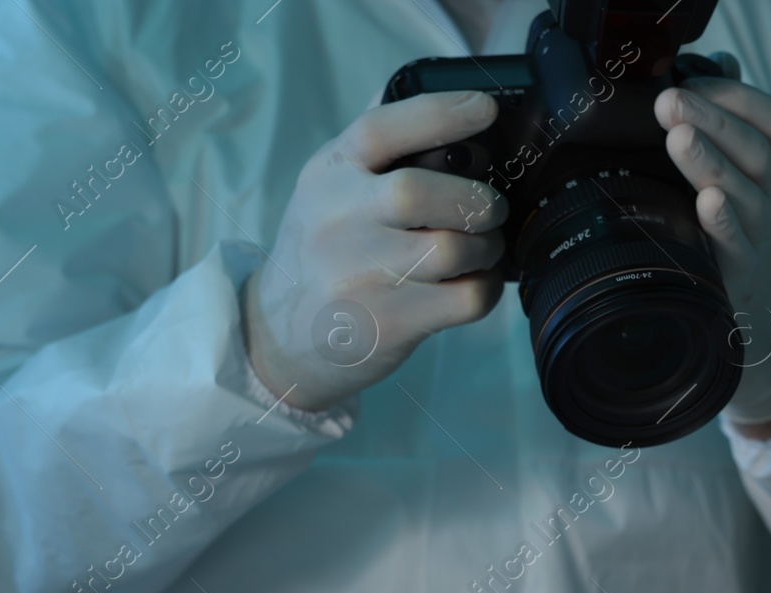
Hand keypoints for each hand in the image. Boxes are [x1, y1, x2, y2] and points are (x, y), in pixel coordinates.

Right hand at [243, 91, 508, 411]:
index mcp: (330, 175)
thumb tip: (427, 79)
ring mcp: (358, 277)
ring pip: (451, 249)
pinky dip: (485, 288)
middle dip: (475, 198)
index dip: (439, 113)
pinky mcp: (386, 325)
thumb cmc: (324, 251)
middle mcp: (338, 222)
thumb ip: (373, 143)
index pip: (381, 130)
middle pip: (420, 193)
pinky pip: (464, 299)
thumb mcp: (328, 187)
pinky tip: (473, 283)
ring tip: (481, 248)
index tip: (484, 109)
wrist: (281, 335)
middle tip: (490, 208)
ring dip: (486, 247)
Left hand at [655, 77, 770, 433]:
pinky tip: (707, 203)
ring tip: (679, 138)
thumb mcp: (738, 181)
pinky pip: (738, 248)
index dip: (737, 97)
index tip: (692, 80)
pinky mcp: (743, 278)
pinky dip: (724, 224)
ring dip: (712, 163)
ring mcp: (762, 239)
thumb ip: (727, 125)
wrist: (756, 321)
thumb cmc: (736, 239)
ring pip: (747, 195)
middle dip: (712, 119)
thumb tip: (714, 63)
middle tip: (667, 100)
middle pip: (756, 149)